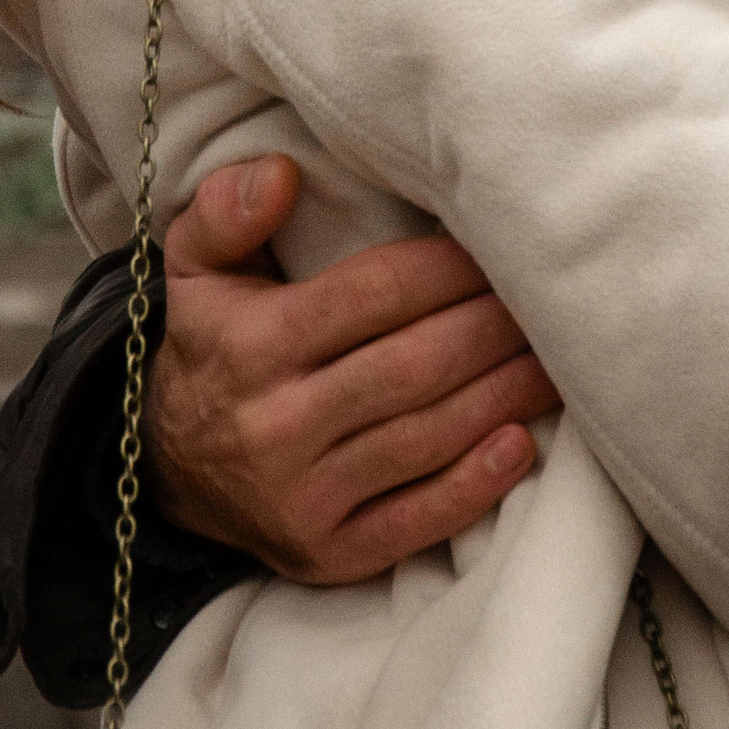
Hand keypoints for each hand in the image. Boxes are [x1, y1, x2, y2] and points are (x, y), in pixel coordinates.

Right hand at [147, 155, 560, 584]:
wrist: (170, 467)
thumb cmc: (212, 344)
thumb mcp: (193, 266)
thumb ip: (228, 210)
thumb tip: (283, 174)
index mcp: (255, 345)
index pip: (374, 295)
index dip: (447, 269)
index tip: (497, 247)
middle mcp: (278, 425)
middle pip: (414, 367)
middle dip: (492, 329)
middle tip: (549, 300)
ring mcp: (305, 497)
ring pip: (425, 439)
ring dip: (502, 397)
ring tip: (558, 360)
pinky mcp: (329, 554)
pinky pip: (415, 522)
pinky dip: (475, 487)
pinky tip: (523, 446)